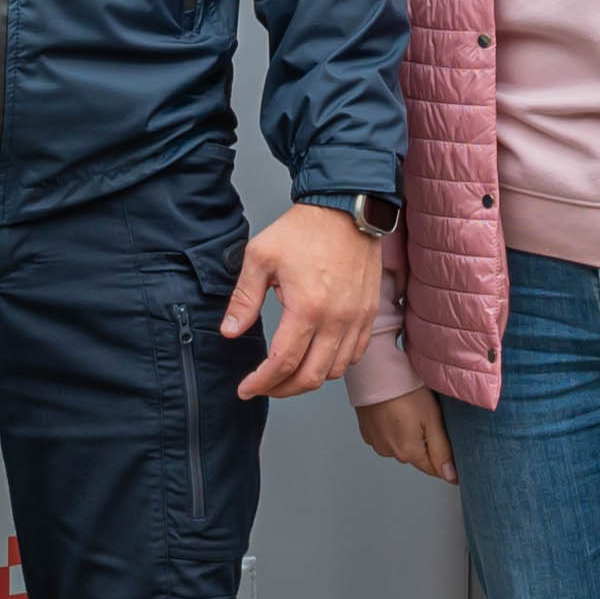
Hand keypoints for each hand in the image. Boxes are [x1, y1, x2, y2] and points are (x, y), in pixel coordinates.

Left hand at [223, 204, 383, 398]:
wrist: (345, 208)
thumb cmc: (304, 229)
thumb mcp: (260, 257)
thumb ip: (244, 299)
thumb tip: (230, 331)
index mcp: (308, 308)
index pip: (283, 363)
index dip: (262, 383)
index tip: (246, 389)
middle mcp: (337, 319)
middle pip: (311, 377)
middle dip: (283, 389)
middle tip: (264, 387)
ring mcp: (357, 318)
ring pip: (336, 371)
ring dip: (309, 379)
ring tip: (287, 374)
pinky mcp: (369, 313)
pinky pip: (355, 354)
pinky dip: (335, 364)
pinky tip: (317, 357)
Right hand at [354, 386, 454, 483]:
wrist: (376, 373)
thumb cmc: (405, 390)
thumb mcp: (432, 419)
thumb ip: (441, 450)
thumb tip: (450, 476)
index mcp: (408, 452)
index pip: (433, 469)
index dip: (445, 463)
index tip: (451, 449)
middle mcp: (390, 452)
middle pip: (417, 456)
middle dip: (426, 443)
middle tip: (430, 419)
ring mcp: (376, 442)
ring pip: (401, 446)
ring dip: (408, 436)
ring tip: (411, 412)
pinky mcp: (367, 432)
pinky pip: (387, 437)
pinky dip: (394, 428)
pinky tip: (397, 411)